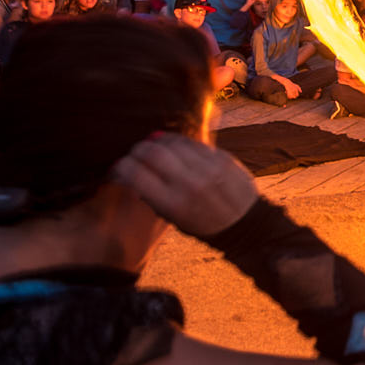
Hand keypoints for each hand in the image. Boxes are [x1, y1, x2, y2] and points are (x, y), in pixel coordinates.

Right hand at [113, 132, 257, 236]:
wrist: (244, 223)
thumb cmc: (202, 223)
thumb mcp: (173, 218)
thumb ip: (151, 196)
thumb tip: (129, 171)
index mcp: (173, 204)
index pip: (135, 174)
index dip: (121, 166)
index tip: (119, 167)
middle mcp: (190, 184)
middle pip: (152, 153)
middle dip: (137, 150)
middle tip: (135, 153)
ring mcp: (208, 169)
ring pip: (172, 143)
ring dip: (157, 142)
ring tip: (153, 147)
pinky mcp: (222, 158)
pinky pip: (193, 142)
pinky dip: (178, 141)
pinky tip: (172, 145)